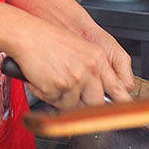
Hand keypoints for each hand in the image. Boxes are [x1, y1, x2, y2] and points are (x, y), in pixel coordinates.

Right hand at [12, 18, 132, 109]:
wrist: (27, 34)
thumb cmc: (48, 39)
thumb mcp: (81, 48)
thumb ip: (94, 69)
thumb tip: (101, 93)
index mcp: (98, 58)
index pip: (118, 89)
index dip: (120, 105)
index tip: (120, 114)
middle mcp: (90, 68)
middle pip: (96, 103)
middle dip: (83, 105)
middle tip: (70, 96)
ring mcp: (75, 79)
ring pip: (73, 106)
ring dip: (60, 99)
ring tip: (51, 80)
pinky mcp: (59, 87)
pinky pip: (55, 103)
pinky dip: (46, 95)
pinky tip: (41, 80)